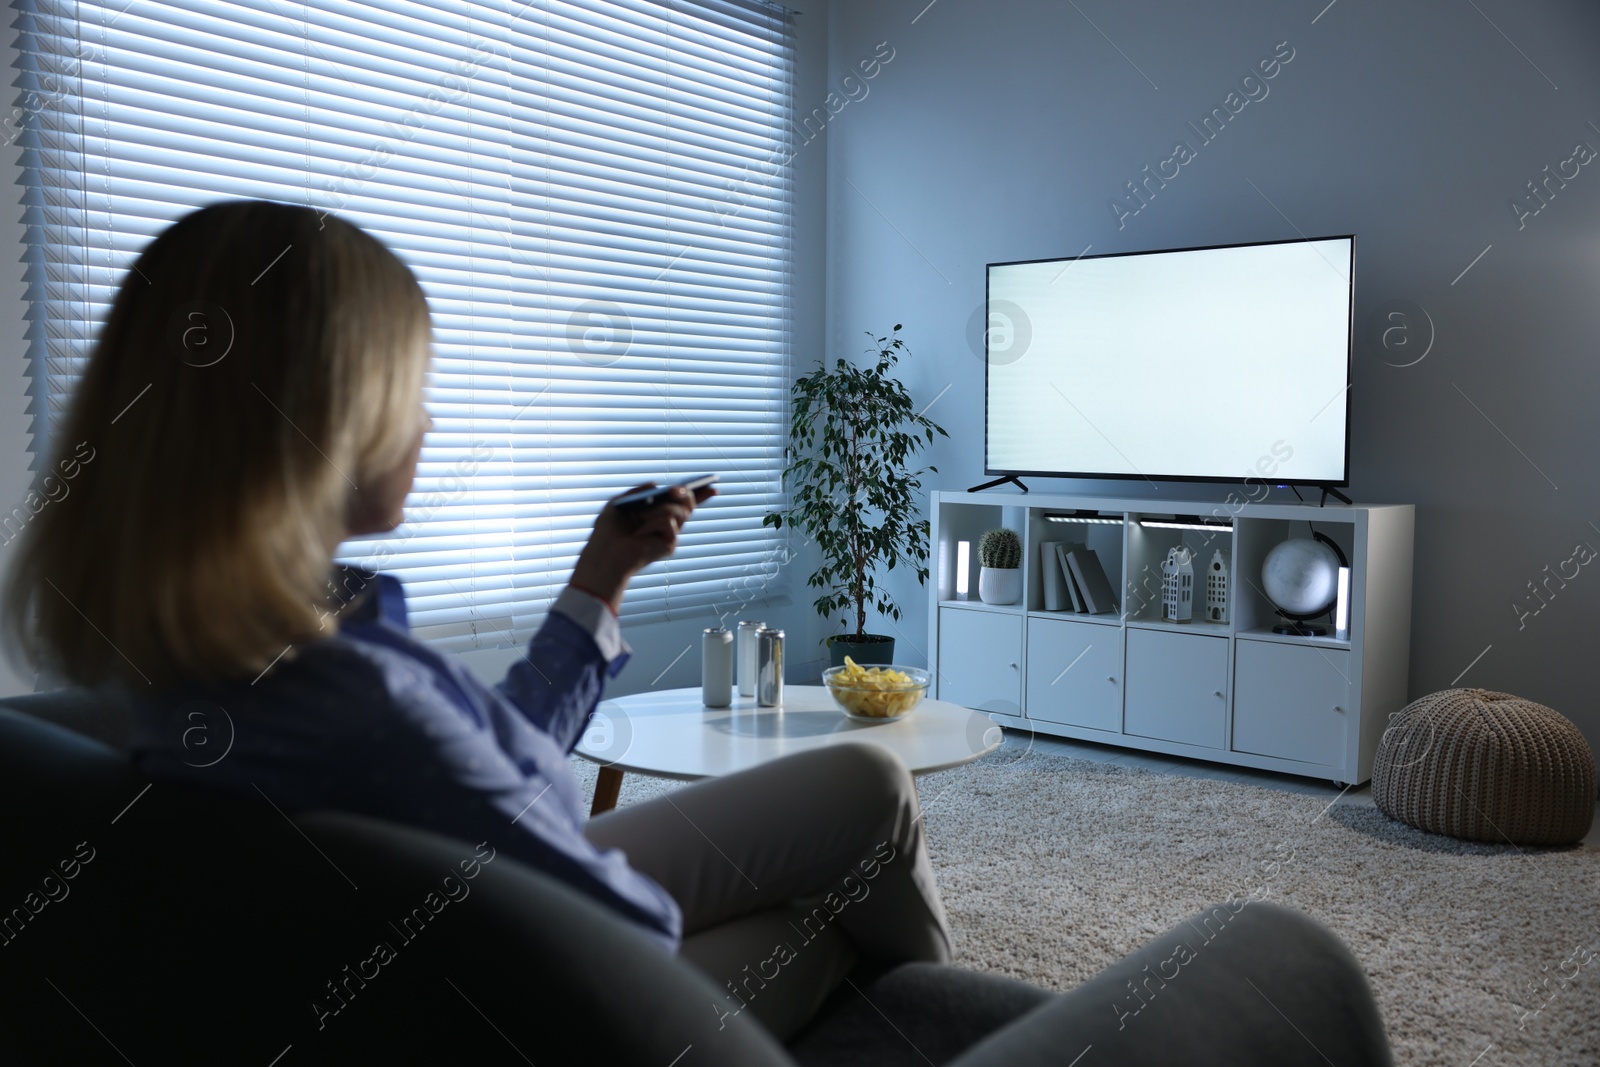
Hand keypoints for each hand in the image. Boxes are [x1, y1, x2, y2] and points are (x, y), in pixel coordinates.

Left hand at [569, 481, 716, 612]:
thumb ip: (638, 491)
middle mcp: (666, 525)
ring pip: (680, 511)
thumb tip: (657, 484)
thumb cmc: (608, 531)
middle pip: (688, 505)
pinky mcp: (669, 545)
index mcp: (655, 514)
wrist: (605, 552)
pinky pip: (670, 523)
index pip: (681, 502)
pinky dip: (653, 524)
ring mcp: (669, 536)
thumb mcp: (619, 502)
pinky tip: (640, 534)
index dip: (698, 494)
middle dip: (685, 494)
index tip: (712, 484)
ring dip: (660, 510)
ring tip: (641, 517)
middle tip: (675, 490)